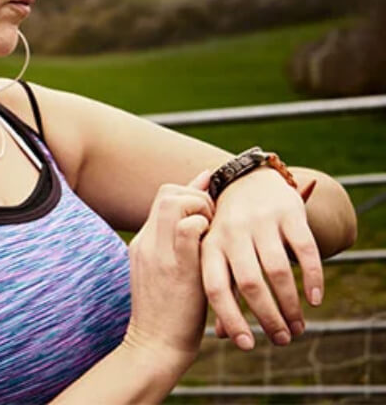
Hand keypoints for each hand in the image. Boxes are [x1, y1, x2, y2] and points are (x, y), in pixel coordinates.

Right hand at [125, 169, 213, 362]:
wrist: (154, 346)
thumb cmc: (168, 315)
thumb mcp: (165, 274)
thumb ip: (176, 249)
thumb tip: (197, 225)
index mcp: (143, 242)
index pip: (162, 196)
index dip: (189, 190)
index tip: (209, 201)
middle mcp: (147, 241)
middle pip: (167, 191)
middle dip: (196, 194)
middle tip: (214, 219)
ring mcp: (158, 252)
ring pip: (174, 201)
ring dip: (201, 206)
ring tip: (214, 230)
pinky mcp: (175, 267)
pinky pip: (188, 228)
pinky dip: (204, 225)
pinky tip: (215, 244)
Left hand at [200, 168, 322, 350]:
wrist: (247, 180)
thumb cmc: (230, 230)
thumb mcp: (217, 253)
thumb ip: (222, 289)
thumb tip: (224, 335)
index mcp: (210, 245)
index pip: (215, 287)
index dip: (230, 318)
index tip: (247, 346)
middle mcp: (233, 232)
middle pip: (251, 283)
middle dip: (268, 318)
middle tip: (282, 340)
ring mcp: (261, 221)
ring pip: (278, 270)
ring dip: (291, 305)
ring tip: (298, 327)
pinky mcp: (288, 213)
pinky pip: (304, 249)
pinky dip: (313, 277)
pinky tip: (315, 299)